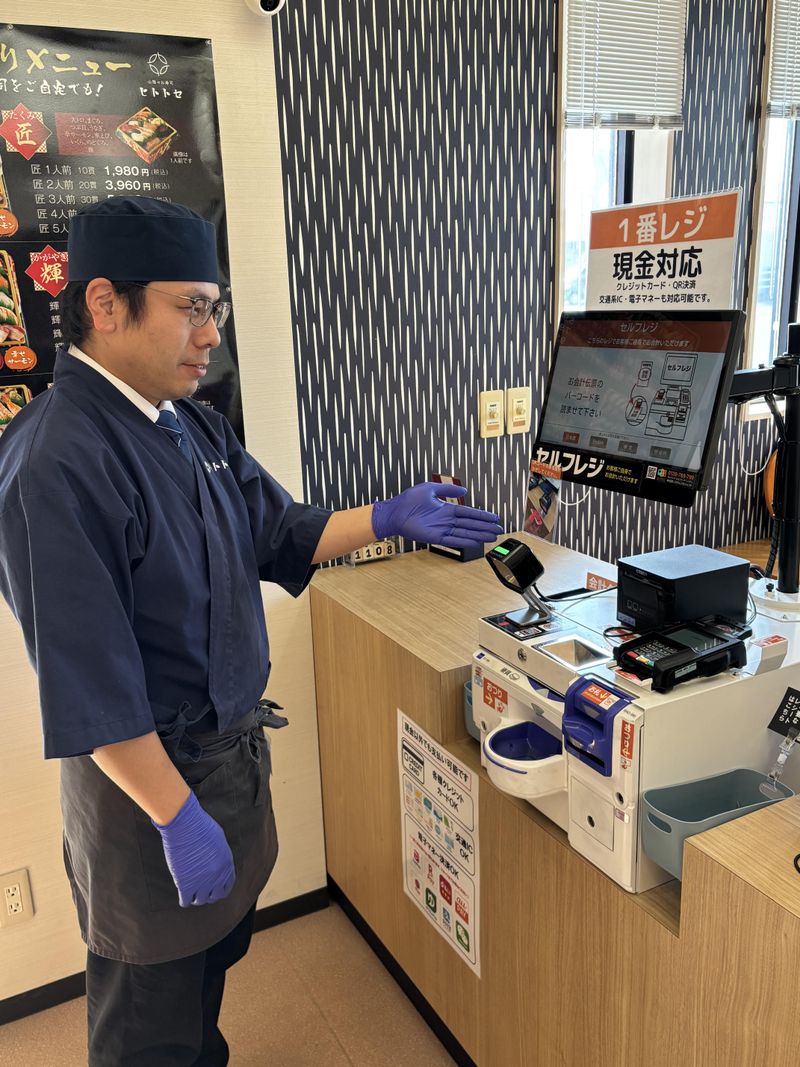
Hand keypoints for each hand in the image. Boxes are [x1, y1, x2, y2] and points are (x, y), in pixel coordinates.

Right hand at [153, 790, 235, 906]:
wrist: (185, 825)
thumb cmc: (200, 826)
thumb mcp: (219, 840)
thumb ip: (220, 855)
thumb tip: (214, 862)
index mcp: (227, 865)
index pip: (227, 886)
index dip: (219, 888)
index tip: (212, 887)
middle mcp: (216, 877)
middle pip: (214, 896)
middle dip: (208, 894)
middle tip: (200, 890)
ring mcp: (201, 882)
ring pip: (200, 901)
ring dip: (196, 897)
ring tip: (191, 891)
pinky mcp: (185, 884)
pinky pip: (186, 902)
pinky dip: (184, 900)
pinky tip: (182, 893)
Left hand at [371, 482, 502, 547]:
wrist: (394, 511)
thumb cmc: (408, 500)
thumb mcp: (430, 488)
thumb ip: (447, 489)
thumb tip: (463, 490)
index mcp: (446, 509)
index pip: (468, 512)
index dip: (482, 515)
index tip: (494, 517)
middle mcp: (446, 520)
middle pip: (470, 524)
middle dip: (485, 527)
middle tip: (499, 530)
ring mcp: (442, 529)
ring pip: (465, 533)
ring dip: (479, 535)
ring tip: (492, 537)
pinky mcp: (435, 537)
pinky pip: (453, 541)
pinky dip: (464, 541)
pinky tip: (475, 542)